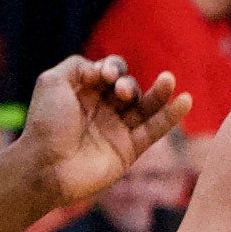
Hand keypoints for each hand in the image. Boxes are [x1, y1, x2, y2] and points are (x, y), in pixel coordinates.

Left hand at [20, 57, 191, 210]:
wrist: (45, 166)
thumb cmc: (45, 125)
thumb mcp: (52, 82)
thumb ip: (77, 65)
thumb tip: (101, 67)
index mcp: (84, 94)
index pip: (109, 72)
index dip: (111, 68)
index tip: (103, 76)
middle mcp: (102, 110)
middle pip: (128, 87)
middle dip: (126, 84)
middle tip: (119, 91)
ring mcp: (116, 130)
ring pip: (145, 106)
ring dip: (158, 92)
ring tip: (168, 79)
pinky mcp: (128, 150)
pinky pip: (154, 130)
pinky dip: (171, 115)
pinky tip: (185, 100)